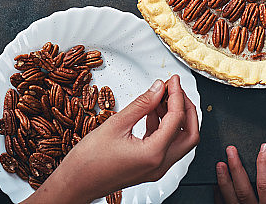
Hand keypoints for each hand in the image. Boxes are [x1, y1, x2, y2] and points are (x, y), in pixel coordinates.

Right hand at [25, 74, 199, 203]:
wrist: (75, 184)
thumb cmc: (89, 161)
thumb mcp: (116, 124)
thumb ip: (142, 104)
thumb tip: (158, 88)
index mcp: (154, 154)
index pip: (177, 119)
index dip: (177, 95)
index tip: (173, 81)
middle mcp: (160, 165)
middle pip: (190, 134)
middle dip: (186, 108)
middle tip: (175, 90)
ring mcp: (156, 168)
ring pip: (180, 141)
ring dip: (175, 117)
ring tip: (161, 97)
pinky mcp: (149, 168)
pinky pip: (166, 146)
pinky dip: (164, 127)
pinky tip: (151, 112)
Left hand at [215, 143, 265, 203]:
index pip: (264, 184)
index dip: (264, 165)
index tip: (264, 148)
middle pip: (242, 188)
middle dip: (236, 168)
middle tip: (231, 151)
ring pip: (229, 197)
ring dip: (224, 179)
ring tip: (220, 164)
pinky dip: (219, 193)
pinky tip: (216, 183)